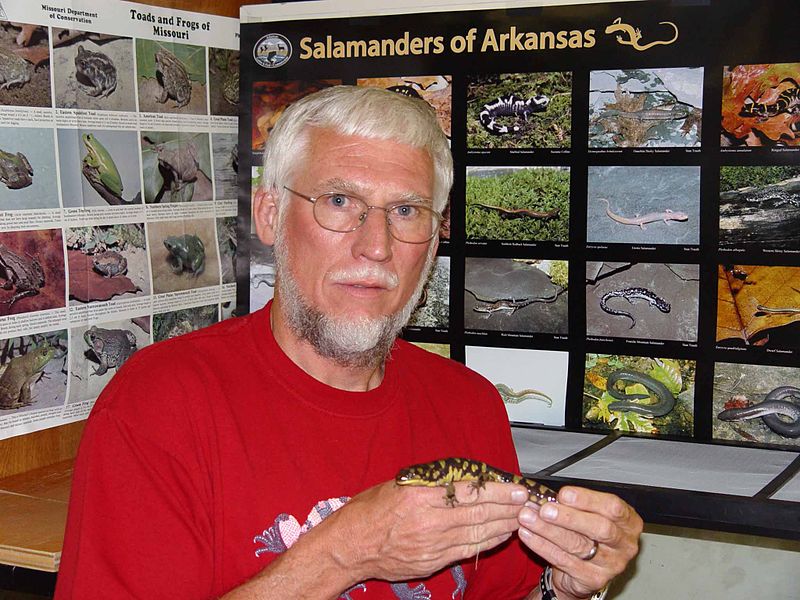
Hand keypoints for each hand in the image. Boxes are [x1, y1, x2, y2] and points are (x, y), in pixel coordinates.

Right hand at [327, 478, 529, 583]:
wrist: (350, 547)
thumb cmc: (369, 510)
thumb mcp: (398, 484)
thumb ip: (431, 482)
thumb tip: (463, 476)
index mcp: (421, 496)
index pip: (470, 491)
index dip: (498, 489)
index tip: (516, 486)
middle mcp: (430, 521)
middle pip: (479, 512)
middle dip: (508, 506)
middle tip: (528, 501)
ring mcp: (433, 544)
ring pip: (478, 532)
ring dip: (504, 524)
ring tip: (522, 516)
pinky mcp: (433, 561)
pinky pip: (468, 550)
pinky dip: (488, 541)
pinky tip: (502, 534)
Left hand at [517, 486, 641, 599]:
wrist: (582, 568)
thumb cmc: (587, 533)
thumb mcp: (588, 514)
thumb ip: (575, 504)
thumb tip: (547, 494)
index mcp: (628, 521)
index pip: (613, 507)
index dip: (588, 499)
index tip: (564, 494)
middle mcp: (625, 544)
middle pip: (600, 529)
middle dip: (569, 517)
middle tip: (545, 509)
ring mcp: (612, 564)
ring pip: (579, 545)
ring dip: (549, 530)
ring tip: (528, 518)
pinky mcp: (594, 579)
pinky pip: (564, 561)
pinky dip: (542, 546)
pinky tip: (528, 534)